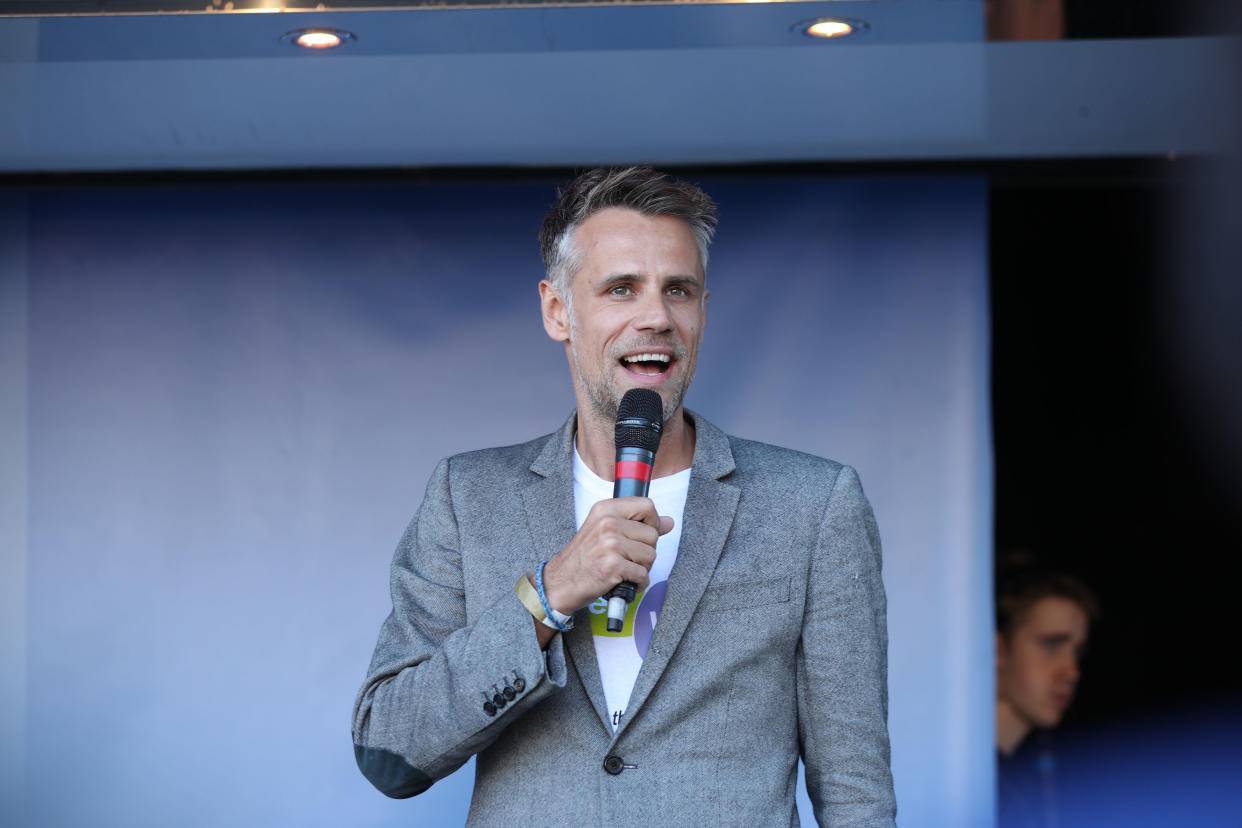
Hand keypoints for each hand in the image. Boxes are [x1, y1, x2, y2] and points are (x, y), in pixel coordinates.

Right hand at [541, 497, 673, 615]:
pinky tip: (624, 582)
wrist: (560, 583)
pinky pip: (643, 574)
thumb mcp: (604, 531)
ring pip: (651, 555)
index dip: (652, 522)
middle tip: (627, 559)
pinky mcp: (613, 566)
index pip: (647, 506)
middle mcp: (607, 523)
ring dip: (642, 568)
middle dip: (645, 551)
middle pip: (652, 534)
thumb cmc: (583, 558)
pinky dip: (638, 583)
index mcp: (605, 509)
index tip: (643, 534)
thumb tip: (668, 522)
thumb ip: (636, 524)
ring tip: (624, 570)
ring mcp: (610, 544)